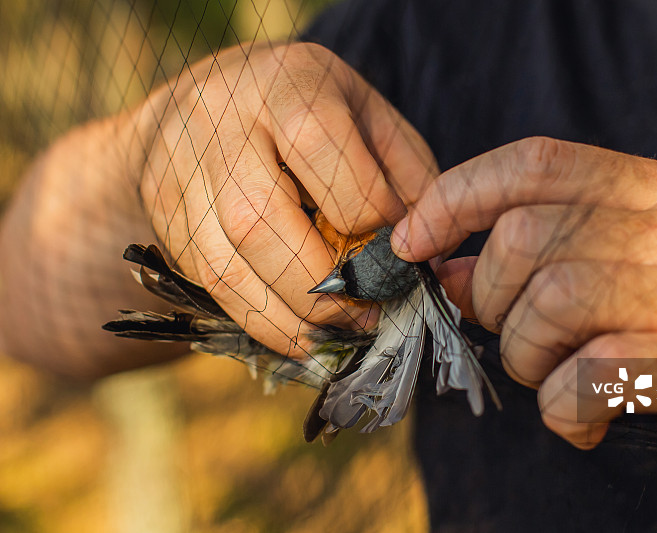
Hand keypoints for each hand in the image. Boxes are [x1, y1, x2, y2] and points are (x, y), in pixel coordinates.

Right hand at [134, 42, 436, 356]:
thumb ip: (404, 172)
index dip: (372, 217)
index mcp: (284, 85)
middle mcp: (218, 122)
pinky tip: (298, 334)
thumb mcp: (366, 113)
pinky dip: (259, 322)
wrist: (199, 106)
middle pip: (260, 220)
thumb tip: (427, 253)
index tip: (401, 250)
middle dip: (323, 284)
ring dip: (289, 318)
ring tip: (336, 333)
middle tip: (368, 312)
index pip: (325, 155)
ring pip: (226, 266)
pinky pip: (209, 286)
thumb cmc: (303, 109)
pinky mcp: (164, 217)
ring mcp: (179, 173)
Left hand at [392, 137, 656, 517]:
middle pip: (524, 239)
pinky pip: (582, 378)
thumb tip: (447, 265)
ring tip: (557, 379)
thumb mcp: (635, 268)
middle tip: (521, 338)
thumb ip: (546, 256)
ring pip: (545, 305)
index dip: (457, 195)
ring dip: (526, 357)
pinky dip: (561, 410)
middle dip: (494, 301)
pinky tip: (585, 420)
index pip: (536, 162)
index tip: (414, 238)